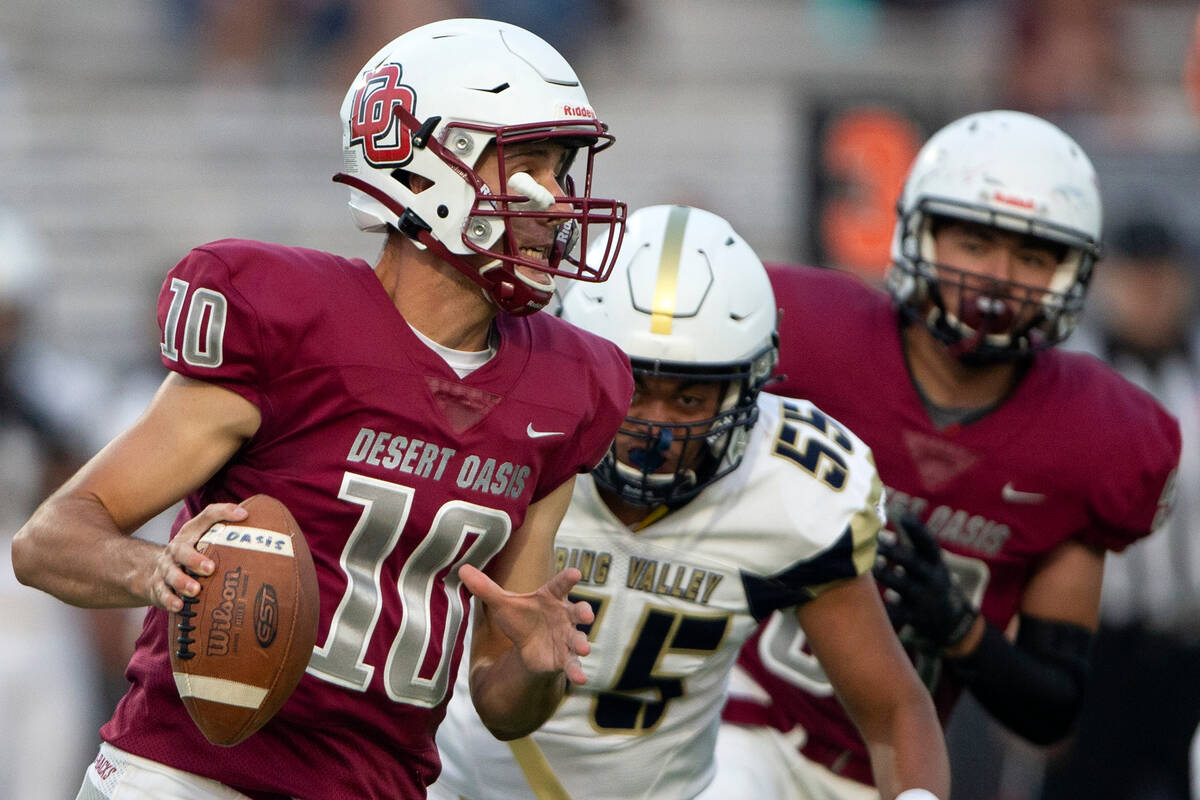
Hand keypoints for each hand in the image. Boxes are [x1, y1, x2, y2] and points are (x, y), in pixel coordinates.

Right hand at [150, 503, 246, 611]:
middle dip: (194, 559)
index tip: (243, 516)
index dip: (224, 513)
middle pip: (181, 551)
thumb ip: (225, 526)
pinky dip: (170, 600)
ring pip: (170, 574)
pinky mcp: (158, 587)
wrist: (152, 569)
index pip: (206, 517)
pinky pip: (162, 594)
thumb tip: (248, 516)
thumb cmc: (190, 551)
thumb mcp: (204, 536)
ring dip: (182, 582)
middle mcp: (175, 550)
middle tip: (210, 568)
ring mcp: (165, 569)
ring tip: (195, 590)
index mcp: (190, 534)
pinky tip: (180, 606)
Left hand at [459, 565, 595, 684]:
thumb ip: (485, 588)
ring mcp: (567, 637)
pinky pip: (573, 664)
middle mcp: (564, 615)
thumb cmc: (521, 618)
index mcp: (551, 597)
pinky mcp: (564, 658)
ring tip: (585, 649)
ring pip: (578, 638)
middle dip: (584, 611)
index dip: (568, 578)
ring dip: (582, 643)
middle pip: (577, 611)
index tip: (576, 573)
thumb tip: (462, 568)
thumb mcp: (502, 603)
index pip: (560, 585)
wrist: (528, 646)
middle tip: (587, 614)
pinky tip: (581, 679)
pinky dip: (577, 671)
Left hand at [873, 514, 977, 651]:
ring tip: (870, 566)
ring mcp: (925, 599)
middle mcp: (933, 578)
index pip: (928, 542)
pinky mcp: (916, 618)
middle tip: (875, 540)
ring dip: (886, 575)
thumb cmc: (927, 581)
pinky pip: (898, 613)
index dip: (916, 528)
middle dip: (895, 551)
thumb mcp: (926, 564)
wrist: (949, 621)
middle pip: (913, 562)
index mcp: (935, 562)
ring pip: (903, 586)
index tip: (901, 515)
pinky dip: (885, 609)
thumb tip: (878, 528)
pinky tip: (870, 603)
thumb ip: (905, 547)